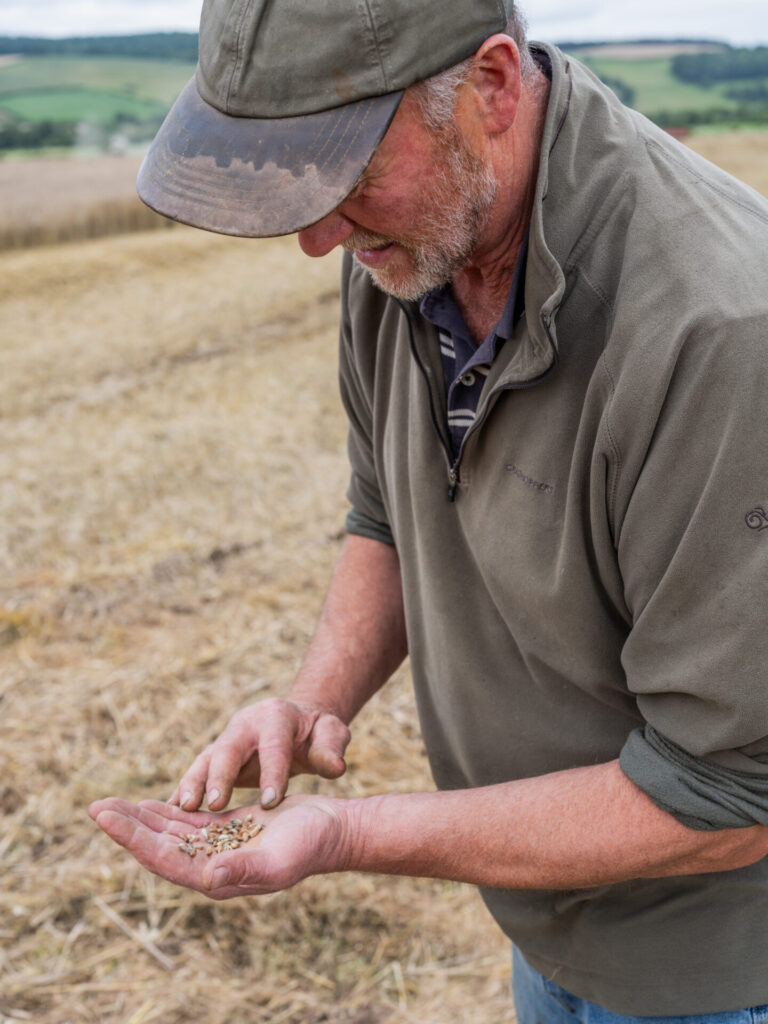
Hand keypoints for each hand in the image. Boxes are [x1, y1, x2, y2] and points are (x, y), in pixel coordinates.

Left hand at [89, 795, 351, 898]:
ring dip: (141, 818)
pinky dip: (168, 813)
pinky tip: (152, 804)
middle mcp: (212, 867)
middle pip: (159, 846)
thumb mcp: (278, 860)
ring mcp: (219, 849)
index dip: (132, 838)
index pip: (163, 858)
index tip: (105, 818)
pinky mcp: (230, 831)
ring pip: (170, 833)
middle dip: (127, 826)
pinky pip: (190, 823)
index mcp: (217, 877)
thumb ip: (242, 871)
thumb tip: (205, 878)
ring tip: (112, 805)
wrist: (334, 832)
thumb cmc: (311, 846)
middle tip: (95, 807)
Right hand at [168, 698, 350, 811]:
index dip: (272, 773)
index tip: (271, 802)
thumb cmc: (317, 732)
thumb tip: (336, 767)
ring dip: (192, 784)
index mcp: (276, 717)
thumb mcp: (331, 734)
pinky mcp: (214, 756)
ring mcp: (226, 739)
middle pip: (228, 749)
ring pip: (204, 760)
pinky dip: (182, 792)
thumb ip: (331, 748)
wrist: (297, 721)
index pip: (274, 746)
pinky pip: (195, 775)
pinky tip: (167, 814)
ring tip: (181, 810)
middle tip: (213, 805)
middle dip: (219, 776)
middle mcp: (245, 724)